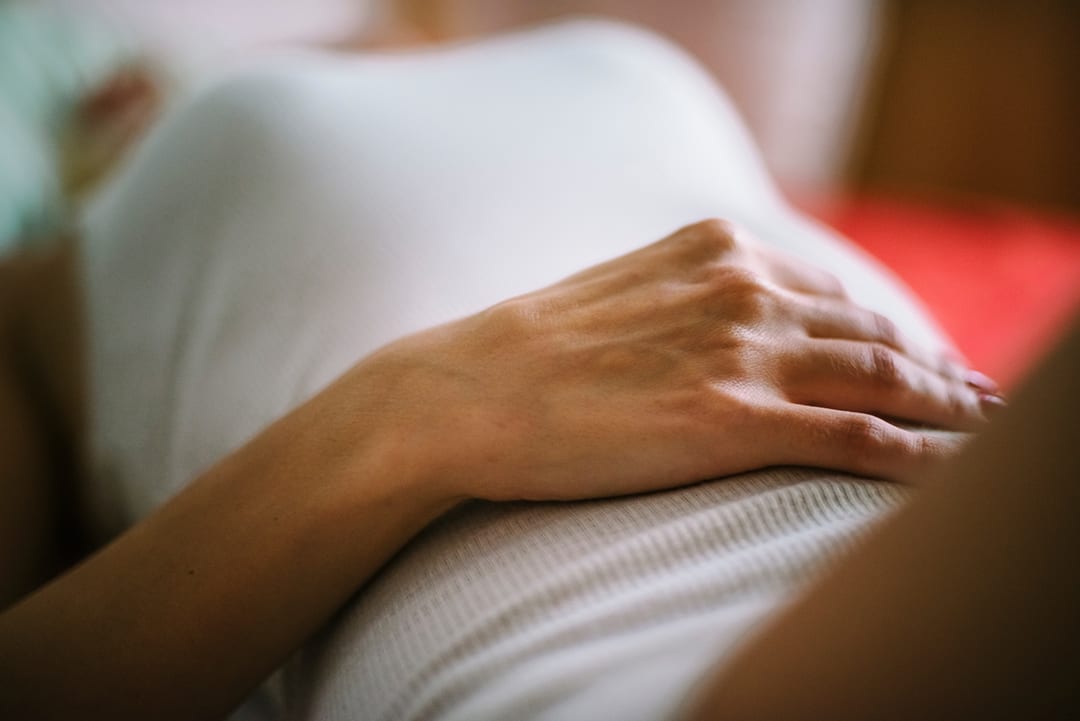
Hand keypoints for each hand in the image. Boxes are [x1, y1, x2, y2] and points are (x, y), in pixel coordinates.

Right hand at [352, 219, 991, 501]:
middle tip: (972, 399)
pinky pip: (856, 438)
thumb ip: (683, 298)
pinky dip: (916, 454)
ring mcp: (742, 354)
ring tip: (978, 430)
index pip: (831, 294)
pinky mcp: (732, 420)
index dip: (882, 332)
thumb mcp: (621, 294)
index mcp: (713, 251)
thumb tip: (723, 328)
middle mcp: (742, 291)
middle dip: (933, 370)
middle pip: (873, 334)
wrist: (464, 392)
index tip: (909, 361)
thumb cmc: (529, 353)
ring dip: (945, 408)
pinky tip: (946, 470)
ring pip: (882, 380)